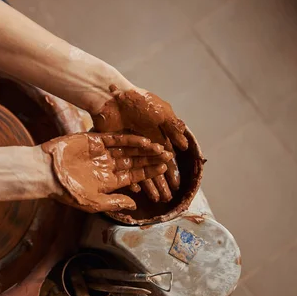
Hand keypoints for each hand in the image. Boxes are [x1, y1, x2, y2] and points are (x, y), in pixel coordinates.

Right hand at [41, 133, 171, 212]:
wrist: (47, 173)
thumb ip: (115, 202)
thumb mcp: (93, 202)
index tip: (163, 169)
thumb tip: (135, 204)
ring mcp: (102, 152)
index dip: (148, 173)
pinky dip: (130, 140)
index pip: (133, 176)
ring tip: (161, 148)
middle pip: (134, 161)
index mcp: (108, 181)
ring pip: (129, 149)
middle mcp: (107, 166)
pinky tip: (144, 141)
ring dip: (144, 149)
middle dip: (151, 159)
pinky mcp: (95, 140)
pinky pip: (117, 139)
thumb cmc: (67, 191)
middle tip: (169, 156)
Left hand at [91, 86, 187, 202]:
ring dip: (147, 184)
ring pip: (139, 170)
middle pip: (152, 167)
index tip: (176, 187)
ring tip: (154, 199)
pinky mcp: (113, 149)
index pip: (164, 158)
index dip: (170, 172)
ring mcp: (127, 147)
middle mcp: (143, 143)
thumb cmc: (138, 101)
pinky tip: (135, 190)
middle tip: (166, 199)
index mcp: (155, 135)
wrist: (111, 96)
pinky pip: (122, 167)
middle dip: (160, 183)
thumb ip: (172, 129)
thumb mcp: (161, 113)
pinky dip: (128, 177)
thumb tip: (185, 146)